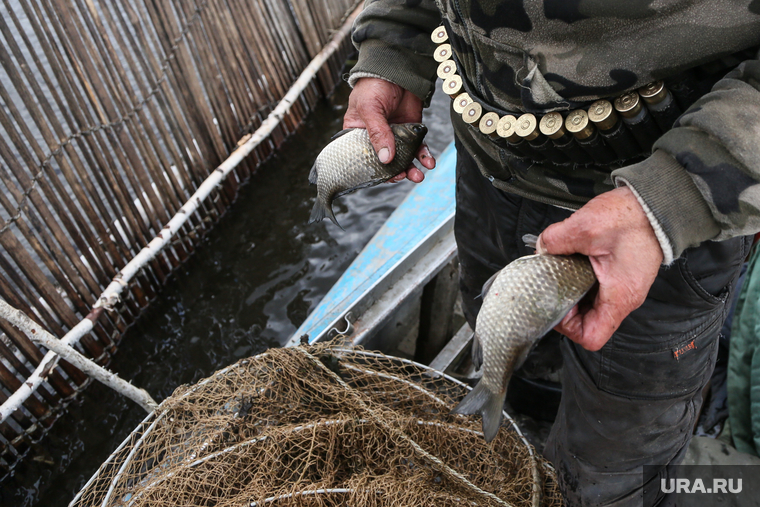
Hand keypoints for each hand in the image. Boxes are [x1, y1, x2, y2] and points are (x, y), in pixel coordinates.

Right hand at [344, 77, 434, 182]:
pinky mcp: (411, 129)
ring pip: (403, 158)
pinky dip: (423, 155)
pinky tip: (428, 162)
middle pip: (386, 162)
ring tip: (418, 175)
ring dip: (411, 168)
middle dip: (396, 172)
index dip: (374, 170)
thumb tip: (386, 159)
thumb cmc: (373, 85)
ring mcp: (395, 134)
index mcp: (358, 134)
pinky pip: (417, 147)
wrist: (396, 67)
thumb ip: (378, 134)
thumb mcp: (370, 109)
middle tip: (404, 176)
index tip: (385, 177)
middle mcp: (377, 137)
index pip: (364, 158)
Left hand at [536, 186, 663, 350]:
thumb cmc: (632, 218)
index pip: (591, 336)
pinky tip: (571, 261)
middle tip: (552, 285)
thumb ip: (556, 240)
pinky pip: (596, 289)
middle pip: (588, 323)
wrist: (656, 203)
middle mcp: (624, 298)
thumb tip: (541, 248)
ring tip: (560, 271)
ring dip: (572, 292)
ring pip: (591, 306)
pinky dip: (580, 280)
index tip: (555, 304)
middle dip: (565, 307)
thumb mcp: (585, 226)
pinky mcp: (620, 275)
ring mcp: (623, 287)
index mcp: (619, 297)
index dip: (567, 327)